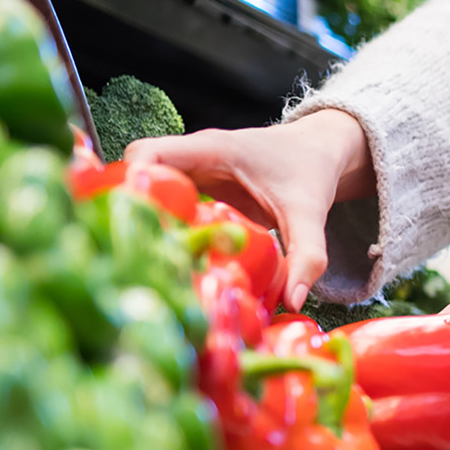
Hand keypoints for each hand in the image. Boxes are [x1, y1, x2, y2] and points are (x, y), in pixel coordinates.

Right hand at [124, 108, 374, 311]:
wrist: (320, 152)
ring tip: (147, 263)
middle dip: (130, 211)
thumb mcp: (310, 213)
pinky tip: (169, 260)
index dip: (129, 183)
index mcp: (212, 149)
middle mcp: (193, 158)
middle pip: (137, 176)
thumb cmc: (311, 171)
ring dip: (143, 221)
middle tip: (137, 255)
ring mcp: (191, 174)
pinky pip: (165, 204)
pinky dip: (161, 226)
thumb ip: (307, 255)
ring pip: (147, 191)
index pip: (148, 154)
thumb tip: (292, 300)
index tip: (131, 222)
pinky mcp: (196, 190)